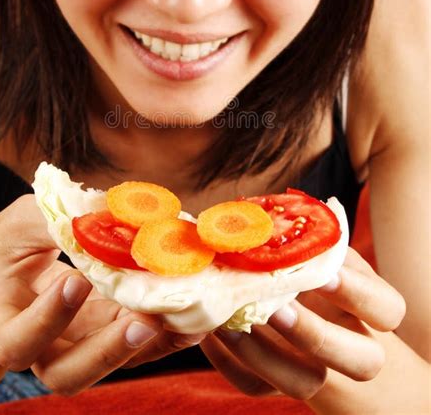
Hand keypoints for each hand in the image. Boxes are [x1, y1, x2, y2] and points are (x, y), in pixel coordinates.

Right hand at [0, 195, 202, 395]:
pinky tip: (195, 315)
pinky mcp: (110, 333)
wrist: (13, 269)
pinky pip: (138, 345)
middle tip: (143, 320)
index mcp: (5, 321)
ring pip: (112, 365)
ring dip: (150, 345)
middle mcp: (42, 346)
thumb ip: (53, 222)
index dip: (47, 319)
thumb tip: (108, 212)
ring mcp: (80, 344)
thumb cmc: (11, 245)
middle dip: (109, 349)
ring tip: (183, 320)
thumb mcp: (21, 224)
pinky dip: (169, 333)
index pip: (17, 341)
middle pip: (68, 373)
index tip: (74, 281)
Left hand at [200, 248, 405, 399]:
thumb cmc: (324, 281)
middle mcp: (355, 349)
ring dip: (265, 354)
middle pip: (361, 361)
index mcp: (374, 311)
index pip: (387, 309)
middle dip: (317, 334)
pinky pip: (259, 388)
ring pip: (305, 383)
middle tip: (276, 308)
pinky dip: (230, 364)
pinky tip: (210, 335)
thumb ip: (319, 242)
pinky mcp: (282, 385)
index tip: (323, 273)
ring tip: (229, 321)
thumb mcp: (331, 259)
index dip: (357, 293)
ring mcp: (320, 372)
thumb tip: (285, 210)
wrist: (324, 337)